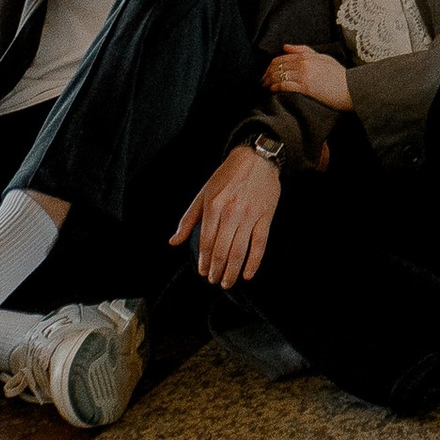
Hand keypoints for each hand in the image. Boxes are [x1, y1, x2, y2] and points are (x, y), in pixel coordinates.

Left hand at [172, 144, 281, 288]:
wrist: (257, 158)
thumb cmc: (228, 176)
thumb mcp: (204, 193)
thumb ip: (189, 219)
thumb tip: (174, 242)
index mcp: (213, 206)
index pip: (206, 242)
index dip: (203, 261)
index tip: (203, 272)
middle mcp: (231, 212)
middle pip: (221, 250)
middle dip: (216, 270)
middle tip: (214, 280)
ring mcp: (249, 215)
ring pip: (239, 251)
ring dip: (232, 271)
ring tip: (227, 282)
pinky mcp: (265, 216)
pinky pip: (260, 244)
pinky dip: (254, 262)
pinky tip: (248, 274)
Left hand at [265, 44, 350, 109]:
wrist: (350, 88)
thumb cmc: (339, 75)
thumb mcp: (323, 58)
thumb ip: (304, 51)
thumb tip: (285, 46)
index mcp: (307, 55)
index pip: (281, 58)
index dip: (270, 66)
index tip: (266, 74)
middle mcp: (304, 63)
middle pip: (277, 66)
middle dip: (267, 74)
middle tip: (262, 82)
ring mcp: (304, 74)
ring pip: (279, 75)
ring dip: (269, 82)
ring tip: (265, 87)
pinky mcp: (306, 87)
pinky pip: (285, 85)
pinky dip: (276, 87)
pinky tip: (273, 91)